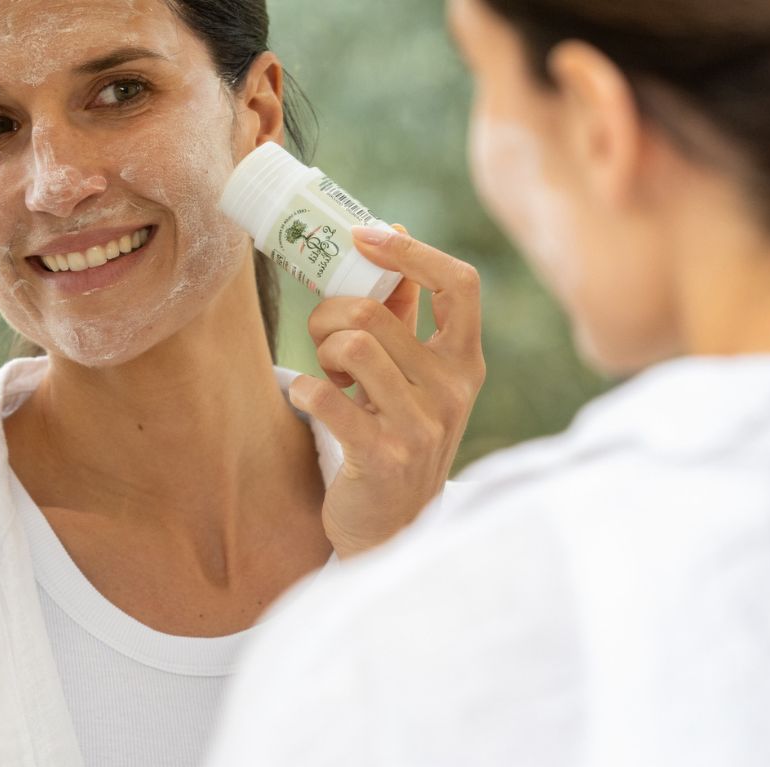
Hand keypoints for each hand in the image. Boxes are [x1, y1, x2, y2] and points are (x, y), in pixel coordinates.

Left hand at [290, 225, 485, 557]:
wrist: (392, 530)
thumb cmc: (398, 440)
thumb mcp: (417, 379)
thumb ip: (407, 314)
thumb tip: (390, 234)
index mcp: (465, 363)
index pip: (459, 285)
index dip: (411, 253)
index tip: (364, 238)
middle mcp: (453, 391)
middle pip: (378, 312)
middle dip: (332, 314)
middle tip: (324, 339)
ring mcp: (422, 425)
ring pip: (353, 344)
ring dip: (322, 351)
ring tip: (328, 374)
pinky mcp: (383, 456)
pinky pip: (325, 396)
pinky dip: (304, 389)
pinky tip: (309, 399)